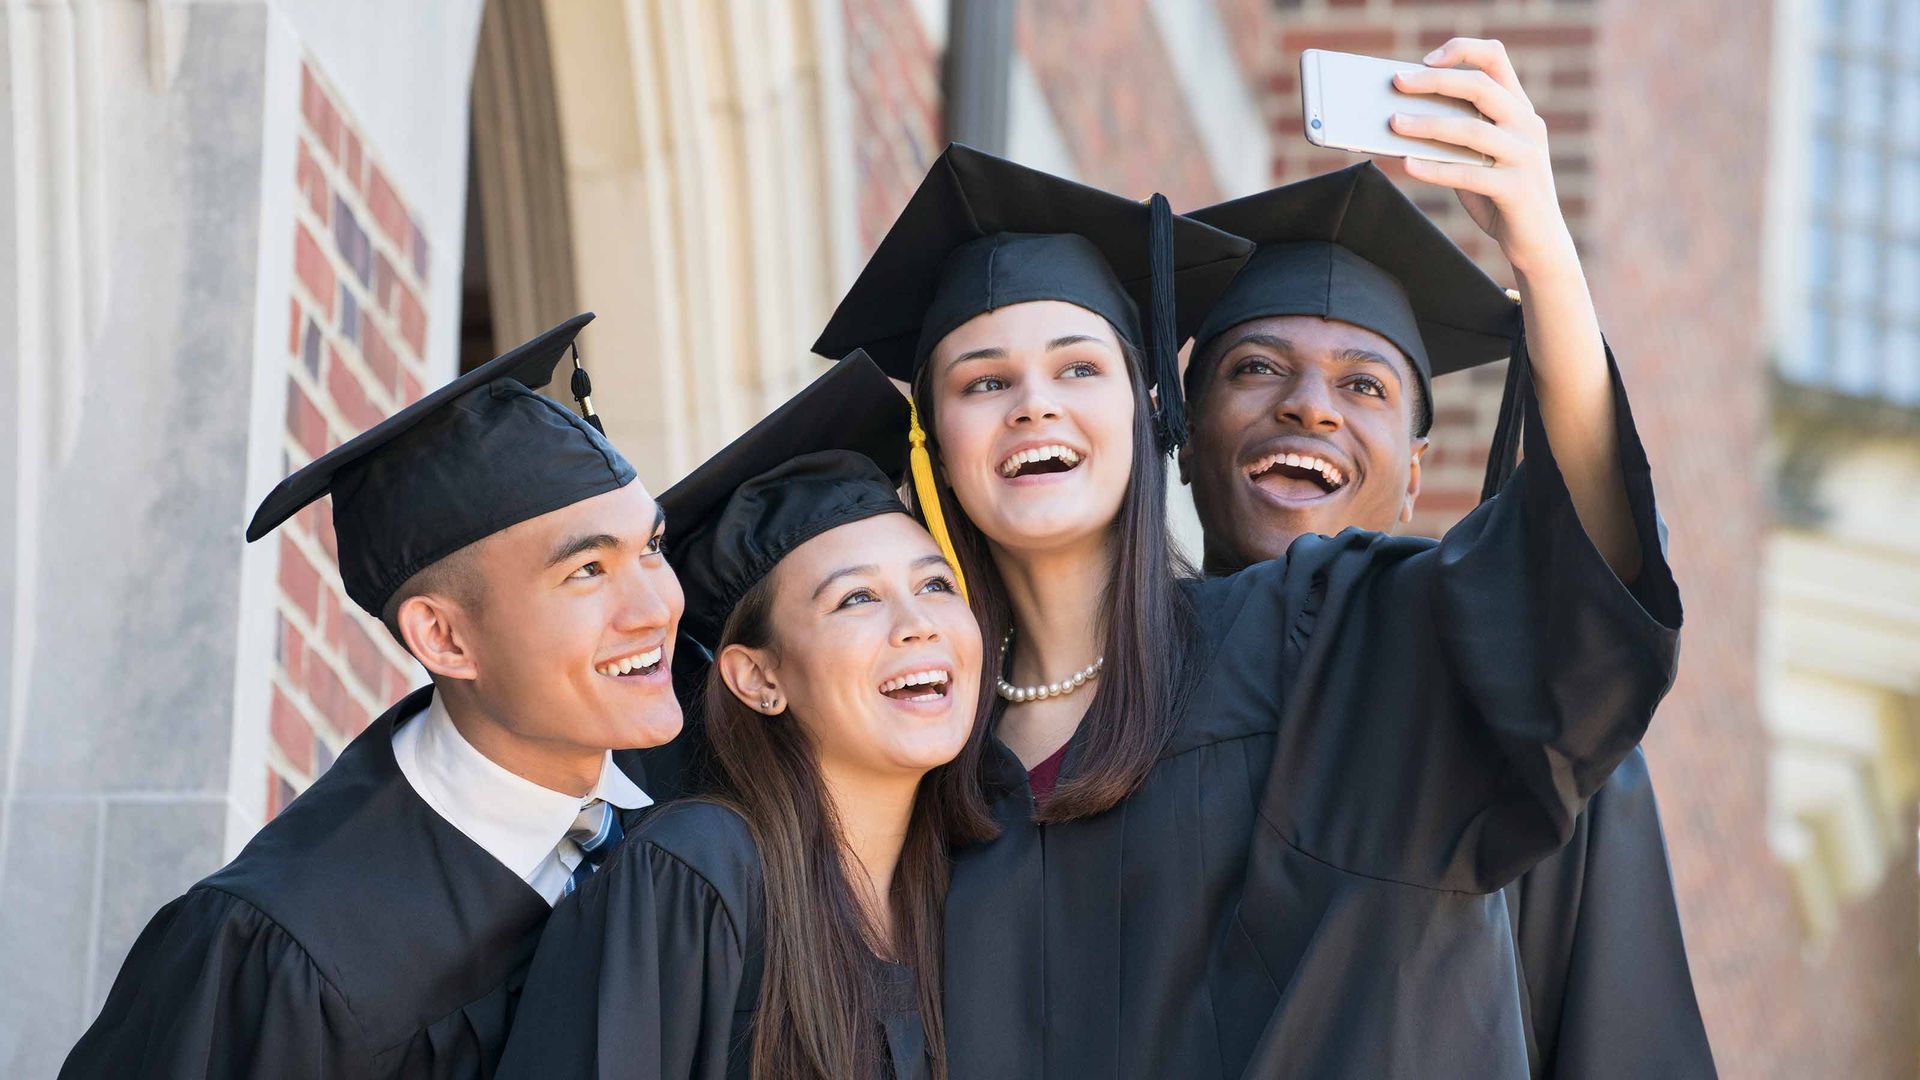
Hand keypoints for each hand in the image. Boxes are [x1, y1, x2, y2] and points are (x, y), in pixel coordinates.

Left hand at [1389, 38, 1575, 278]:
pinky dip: (1435, 168)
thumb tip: (1401, 121)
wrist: (1538, 243)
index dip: (1462, 50)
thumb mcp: (1480, 158)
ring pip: (1472, 129)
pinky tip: (1407, 164)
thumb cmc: (1499, 196)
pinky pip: (1470, 174)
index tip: (1426, 59)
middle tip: (1397, 82)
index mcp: (1519, 109)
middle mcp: (1528, 125)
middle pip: (1480, 87)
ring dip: (1427, 124)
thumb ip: (1455, 137)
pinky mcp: (1518, 188)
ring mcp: (1526, 156)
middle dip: (1434, 81)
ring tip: (1393, 123)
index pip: (1496, 59)